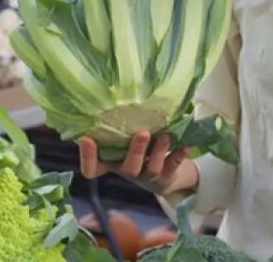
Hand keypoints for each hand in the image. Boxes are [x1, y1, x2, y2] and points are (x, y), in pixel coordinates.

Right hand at [78, 132, 196, 196]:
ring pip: (151, 169)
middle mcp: (128, 171)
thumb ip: (117, 127)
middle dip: (135, 151)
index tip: (86, 139)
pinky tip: (186, 144)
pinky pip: (174, 166)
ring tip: (165, 136)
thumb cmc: (136, 149)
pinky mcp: (167, 176)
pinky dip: (180, 154)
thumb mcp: (122, 140)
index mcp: (111, 163)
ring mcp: (148, 176)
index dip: (88, 158)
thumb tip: (106, 96)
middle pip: (127, 168)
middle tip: (142, 133)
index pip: (92, 169)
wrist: (164, 174)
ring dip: (159, 152)